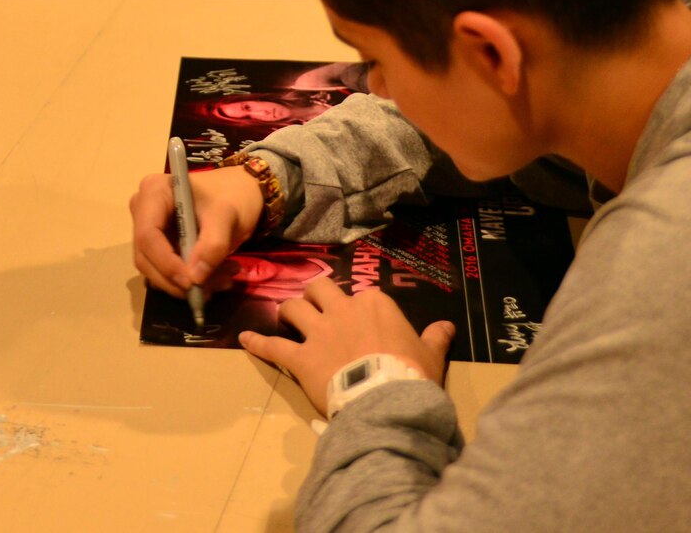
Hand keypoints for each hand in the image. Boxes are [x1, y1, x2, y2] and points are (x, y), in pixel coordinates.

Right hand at [130, 164, 263, 297]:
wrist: (242, 191)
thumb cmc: (232, 195)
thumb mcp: (227, 215)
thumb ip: (213, 245)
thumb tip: (195, 279)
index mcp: (154, 192)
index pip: (147, 236)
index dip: (166, 263)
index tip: (192, 283)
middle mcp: (143, 210)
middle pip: (146, 257)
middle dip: (177, 279)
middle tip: (212, 288)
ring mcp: (149, 229)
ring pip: (155, 270)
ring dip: (187, 283)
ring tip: (224, 279)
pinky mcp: (159, 245)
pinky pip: (166, 271)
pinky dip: (190, 280)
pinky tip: (216, 277)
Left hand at [240, 281, 454, 413]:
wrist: (387, 400)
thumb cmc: (411, 374)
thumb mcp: (430, 354)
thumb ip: (435, 337)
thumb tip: (447, 326)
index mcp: (374, 304)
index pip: (362, 294)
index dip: (357, 306)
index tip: (359, 318)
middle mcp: (342, 310)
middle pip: (320, 290)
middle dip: (315, 295)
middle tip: (314, 306)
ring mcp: (318, 333)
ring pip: (293, 309)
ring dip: (288, 310)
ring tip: (285, 315)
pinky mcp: (300, 357)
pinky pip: (273, 347)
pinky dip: (257, 343)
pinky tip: (243, 340)